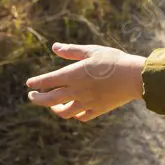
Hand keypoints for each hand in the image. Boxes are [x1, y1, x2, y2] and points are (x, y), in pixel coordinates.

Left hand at [26, 43, 146, 122]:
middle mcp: (77, 91)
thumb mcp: (92, 51)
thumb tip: (54, 47)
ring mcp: (87, 102)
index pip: (47, 81)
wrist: (134, 77)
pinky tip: (73, 110)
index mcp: (73, 75)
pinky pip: (81, 116)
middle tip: (32, 96)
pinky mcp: (98, 109)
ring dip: (54, 109)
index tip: (29, 84)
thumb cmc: (114, 60)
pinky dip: (74, 115)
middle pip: (50, 100)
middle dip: (38, 99)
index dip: (36, 83)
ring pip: (64, 112)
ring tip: (52, 106)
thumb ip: (72, 51)